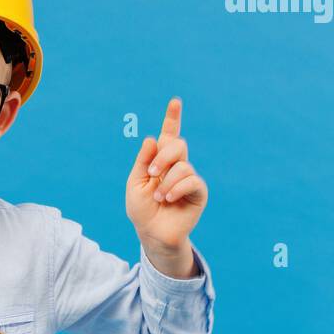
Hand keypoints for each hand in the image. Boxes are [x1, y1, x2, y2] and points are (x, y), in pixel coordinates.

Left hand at [125, 97, 207, 253]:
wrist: (152, 232)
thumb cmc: (142, 209)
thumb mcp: (135, 182)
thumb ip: (143, 161)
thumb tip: (153, 138)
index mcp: (160, 161)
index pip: (168, 136)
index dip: (172, 118)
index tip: (175, 102)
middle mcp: (177, 166)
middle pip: (177, 144)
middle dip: (163, 157)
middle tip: (152, 173)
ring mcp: (189, 178)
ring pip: (183, 165)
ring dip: (166, 181)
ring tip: (159, 197)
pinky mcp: (198, 192)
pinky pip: (191, 180)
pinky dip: (176, 188)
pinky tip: (169, 199)